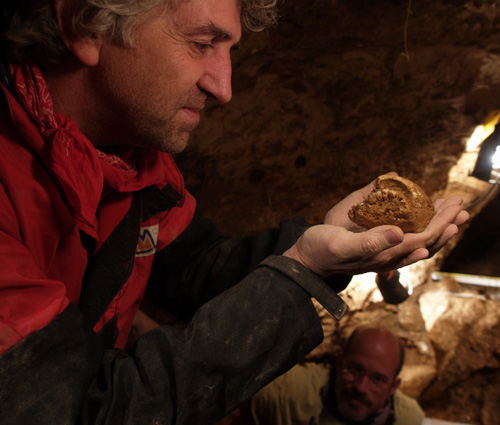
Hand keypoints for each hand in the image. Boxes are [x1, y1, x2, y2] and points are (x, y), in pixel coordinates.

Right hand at [284, 189, 468, 276]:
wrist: (307, 260)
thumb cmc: (321, 250)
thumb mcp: (340, 243)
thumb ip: (368, 241)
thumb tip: (398, 233)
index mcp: (382, 254)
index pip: (422, 239)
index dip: (441, 223)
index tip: (453, 206)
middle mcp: (388, 257)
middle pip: (427, 242)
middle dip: (446, 223)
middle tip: (460, 205)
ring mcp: (384, 256)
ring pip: (420, 245)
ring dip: (439, 229)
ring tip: (453, 215)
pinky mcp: (377, 251)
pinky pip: (407, 244)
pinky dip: (422, 234)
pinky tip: (426, 228)